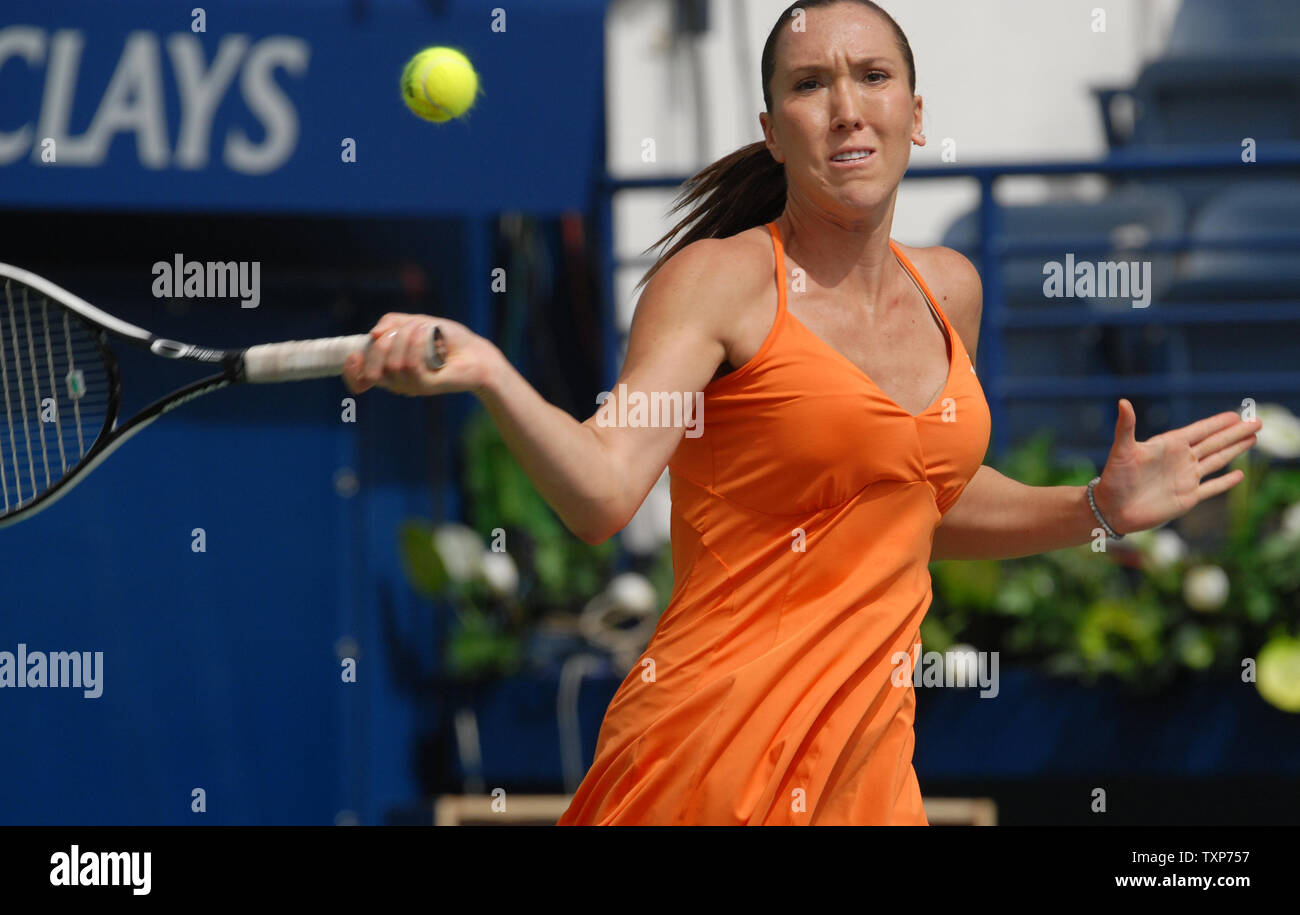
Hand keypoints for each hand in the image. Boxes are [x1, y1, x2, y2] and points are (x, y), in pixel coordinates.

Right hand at [342, 313, 500, 396]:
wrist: (475, 352)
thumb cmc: (445, 338)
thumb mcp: (414, 322)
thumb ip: (391, 323)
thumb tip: (373, 335)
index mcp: (387, 366)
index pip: (358, 379)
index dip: (350, 370)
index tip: (353, 356)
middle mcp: (395, 380)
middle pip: (371, 370)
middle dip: (383, 345)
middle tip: (404, 330)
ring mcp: (410, 385)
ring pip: (393, 364)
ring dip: (407, 338)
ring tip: (424, 329)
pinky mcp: (426, 387)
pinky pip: (411, 366)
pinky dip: (418, 343)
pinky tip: (429, 332)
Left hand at [1093, 398, 1261, 534]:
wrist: (1111, 509)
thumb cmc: (1113, 478)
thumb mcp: (1121, 450)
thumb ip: (1125, 426)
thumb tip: (1122, 401)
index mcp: (1168, 446)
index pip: (1199, 431)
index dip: (1217, 423)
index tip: (1235, 414)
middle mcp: (1180, 460)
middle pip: (1214, 443)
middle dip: (1235, 433)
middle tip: (1257, 422)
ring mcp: (1186, 478)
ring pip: (1217, 461)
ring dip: (1235, 450)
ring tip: (1253, 439)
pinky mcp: (1187, 498)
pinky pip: (1211, 488)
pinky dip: (1225, 482)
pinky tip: (1239, 474)